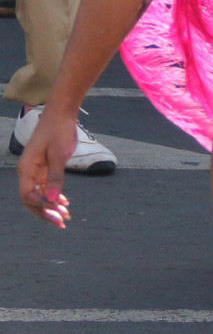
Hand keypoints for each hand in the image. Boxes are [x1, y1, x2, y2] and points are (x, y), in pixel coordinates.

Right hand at [16, 107, 76, 228]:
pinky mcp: (43, 167)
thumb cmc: (59, 130)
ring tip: (65, 217)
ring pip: (38, 195)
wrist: (62, 112)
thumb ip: (55, 178)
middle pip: (31, 199)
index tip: (58, 210)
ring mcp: (34, 170)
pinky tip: (64, 202)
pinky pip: (44, 187)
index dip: (42, 206)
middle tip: (61, 222)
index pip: (28, 196)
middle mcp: (27, 172)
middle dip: (45, 212)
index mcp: (26, 169)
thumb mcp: (59, 154)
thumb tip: (53, 201)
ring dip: (50, 206)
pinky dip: (52, 196)